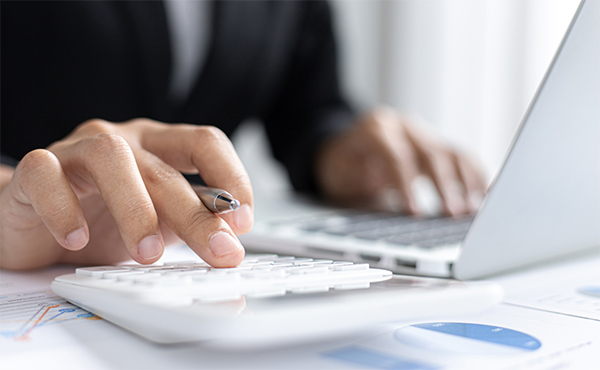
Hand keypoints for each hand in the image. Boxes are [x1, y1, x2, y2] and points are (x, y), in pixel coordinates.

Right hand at [0, 119, 252, 269]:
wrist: (34, 221)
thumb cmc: (101, 218)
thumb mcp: (156, 221)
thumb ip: (188, 223)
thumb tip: (230, 244)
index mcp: (158, 146)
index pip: (205, 142)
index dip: (232, 176)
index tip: (244, 221)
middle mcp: (122, 140)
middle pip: (164, 167)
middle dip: (196, 214)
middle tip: (218, 251)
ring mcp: (77, 149)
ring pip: (109, 157)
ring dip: (135, 208)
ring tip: (148, 253)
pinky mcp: (38, 168)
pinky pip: (46, 175)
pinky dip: (64, 208)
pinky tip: (77, 239)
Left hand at [315, 107, 486, 215]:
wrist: (342, 148)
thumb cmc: (341, 165)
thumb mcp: (339, 173)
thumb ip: (359, 179)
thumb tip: (385, 188)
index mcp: (376, 129)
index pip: (398, 156)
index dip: (408, 185)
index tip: (415, 213)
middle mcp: (403, 126)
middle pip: (431, 152)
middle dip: (445, 185)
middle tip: (452, 214)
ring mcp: (421, 133)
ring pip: (452, 152)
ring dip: (466, 182)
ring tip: (472, 210)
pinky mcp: (434, 144)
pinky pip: (460, 157)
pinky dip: (473, 176)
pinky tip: (482, 196)